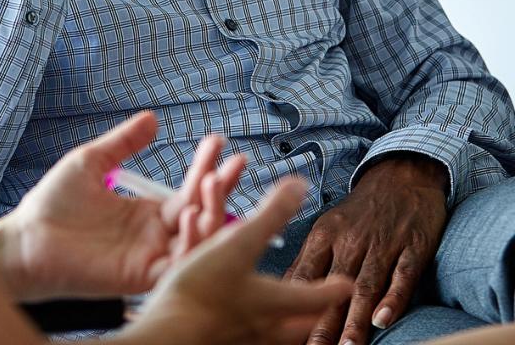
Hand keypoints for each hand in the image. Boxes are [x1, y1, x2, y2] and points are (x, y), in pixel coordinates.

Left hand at [0, 110, 244, 301]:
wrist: (27, 237)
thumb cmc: (54, 203)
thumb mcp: (92, 162)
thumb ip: (123, 143)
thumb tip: (151, 117)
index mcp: (147, 212)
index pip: (188, 190)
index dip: (205, 166)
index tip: (218, 141)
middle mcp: (155, 236)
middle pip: (202, 214)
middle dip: (221, 189)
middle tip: (236, 163)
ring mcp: (150, 256)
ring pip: (198, 241)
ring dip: (212, 213)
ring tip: (214, 182)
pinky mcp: (140, 276)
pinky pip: (177, 264)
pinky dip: (192, 244)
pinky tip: (194, 216)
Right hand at [123, 179, 353, 344]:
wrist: (170, 334)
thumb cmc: (204, 289)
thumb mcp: (239, 242)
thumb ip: (270, 215)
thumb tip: (299, 185)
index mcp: (272, 302)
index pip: (312, 297)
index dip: (331, 288)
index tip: (346, 285)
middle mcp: (262, 328)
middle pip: (296, 328)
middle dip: (309, 319)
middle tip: (317, 314)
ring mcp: (240, 341)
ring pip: (271, 339)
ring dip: (280, 329)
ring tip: (278, 322)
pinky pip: (239, 340)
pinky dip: (244, 332)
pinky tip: (235, 328)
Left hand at [285, 154, 449, 344]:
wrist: (401, 176)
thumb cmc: (361, 210)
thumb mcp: (329, 226)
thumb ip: (311, 259)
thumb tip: (286, 290)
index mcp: (324, 235)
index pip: (304, 274)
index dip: (294, 303)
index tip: (282, 330)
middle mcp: (350, 241)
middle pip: (333, 287)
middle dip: (323, 323)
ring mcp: (381, 245)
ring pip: (365, 286)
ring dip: (355, 320)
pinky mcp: (412, 248)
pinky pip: (401, 277)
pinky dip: (393, 299)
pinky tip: (383, 320)